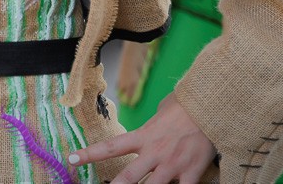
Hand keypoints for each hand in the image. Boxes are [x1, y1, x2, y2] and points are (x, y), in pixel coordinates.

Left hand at [69, 94, 215, 183]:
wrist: (209, 107)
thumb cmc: (185, 105)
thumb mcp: (162, 110)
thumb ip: (154, 121)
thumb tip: (156, 118)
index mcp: (143, 136)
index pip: (110, 146)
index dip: (89, 154)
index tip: (72, 159)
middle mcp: (154, 152)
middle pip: (128, 177)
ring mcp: (171, 165)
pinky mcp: (190, 173)